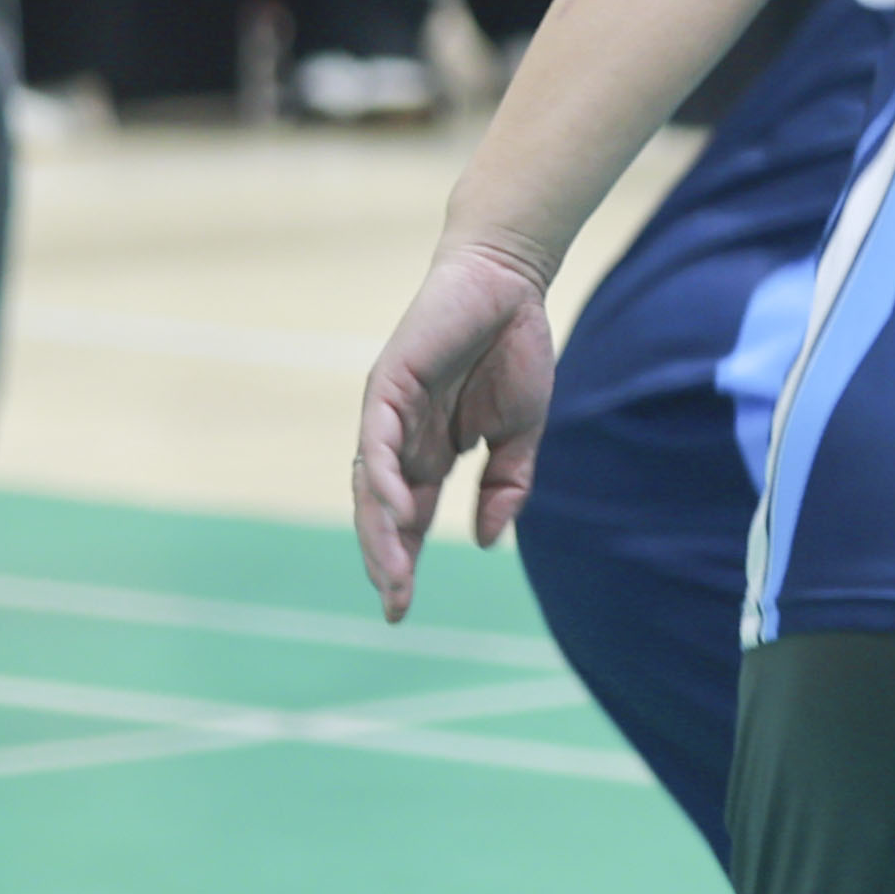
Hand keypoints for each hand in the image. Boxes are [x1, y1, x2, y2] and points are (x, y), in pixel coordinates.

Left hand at [353, 237, 561, 618]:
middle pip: (383, 513)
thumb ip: (506, 485)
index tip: (402, 610)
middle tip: (395, 604)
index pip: (410, 519)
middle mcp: (399, 440)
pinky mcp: (387, 386)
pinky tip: (399, 511)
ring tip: (394, 572)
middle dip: (387, 560)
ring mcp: (388, 414)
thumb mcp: (521, 432)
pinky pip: (379, 442)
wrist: (510, 283)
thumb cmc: (513, 349)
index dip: (404, 562)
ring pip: (374, 485)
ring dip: (381, 531)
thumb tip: (488, 541)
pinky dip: (387, 478)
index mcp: (429, 453)